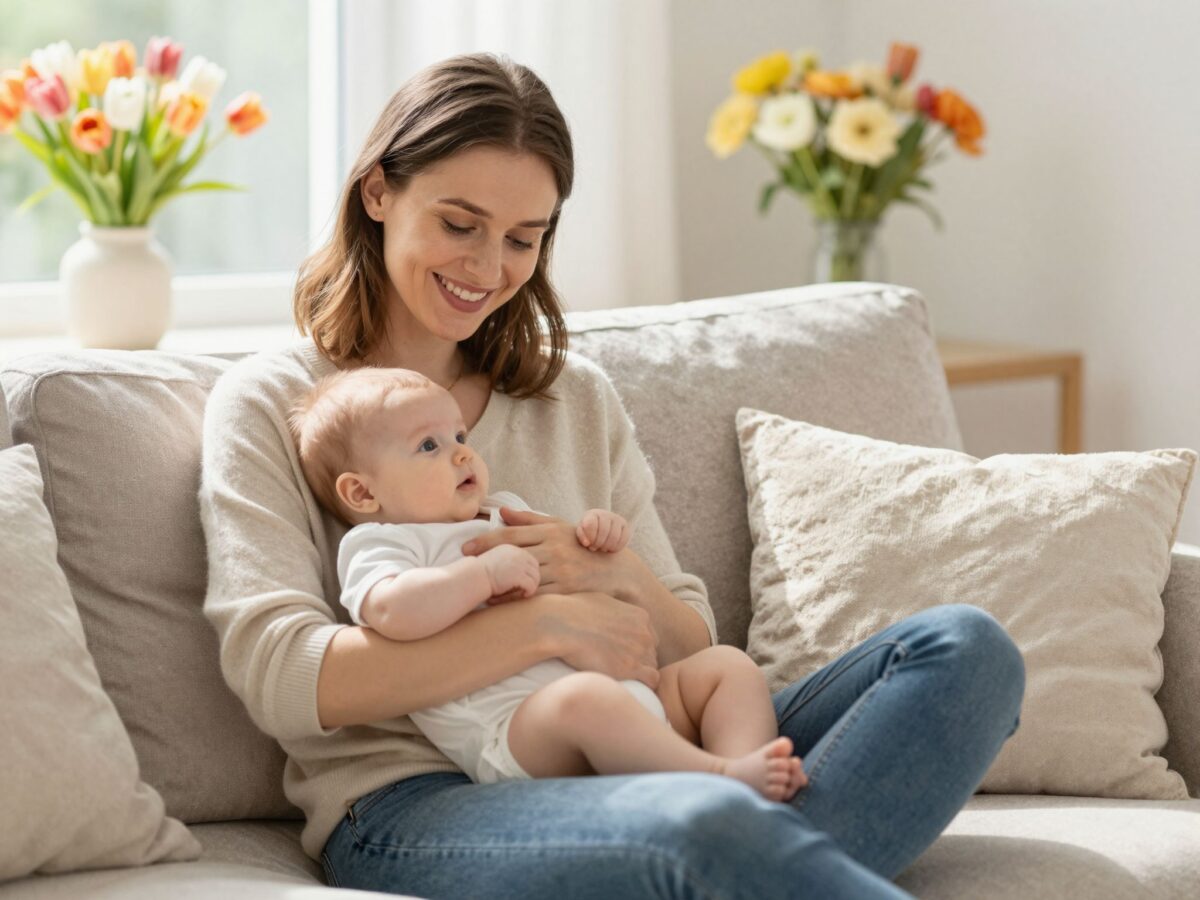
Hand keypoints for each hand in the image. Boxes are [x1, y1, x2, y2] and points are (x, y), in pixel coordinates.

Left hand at [463, 507, 632, 597]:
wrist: (618, 573)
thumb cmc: (584, 548)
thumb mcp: (560, 527)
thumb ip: (530, 520)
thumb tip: (502, 512)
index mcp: (552, 532)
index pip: (512, 535)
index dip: (485, 541)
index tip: (466, 548)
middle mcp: (555, 550)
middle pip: (512, 555)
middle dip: (486, 562)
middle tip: (463, 568)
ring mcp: (562, 571)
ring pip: (521, 577)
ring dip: (497, 584)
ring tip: (478, 588)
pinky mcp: (567, 591)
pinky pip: (536, 596)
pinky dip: (515, 600)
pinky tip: (500, 603)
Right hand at [478, 545, 539, 599]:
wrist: (473, 577)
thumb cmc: (480, 573)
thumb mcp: (495, 561)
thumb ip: (507, 562)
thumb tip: (516, 573)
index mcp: (512, 549)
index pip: (529, 559)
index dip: (529, 571)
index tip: (523, 580)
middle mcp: (518, 553)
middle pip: (535, 567)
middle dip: (533, 578)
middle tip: (527, 588)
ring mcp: (519, 564)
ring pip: (535, 576)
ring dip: (532, 586)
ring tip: (525, 593)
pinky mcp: (519, 575)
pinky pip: (532, 585)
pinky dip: (529, 591)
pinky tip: (524, 595)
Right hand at [541, 592, 660, 689]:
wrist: (560, 625)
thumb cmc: (572, 612)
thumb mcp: (601, 601)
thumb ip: (614, 611)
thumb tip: (609, 615)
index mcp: (640, 616)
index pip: (649, 637)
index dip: (637, 647)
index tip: (622, 654)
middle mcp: (644, 633)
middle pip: (651, 652)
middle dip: (639, 660)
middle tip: (619, 668)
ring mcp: (639, 651)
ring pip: (652, 667)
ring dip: (640, 673)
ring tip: (622, 679)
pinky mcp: (630, 668)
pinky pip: (652, 680)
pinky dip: (644, 685)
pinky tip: (629, 686)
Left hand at [576, 509, 629, 553]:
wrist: (600, 528)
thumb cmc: (588, 532)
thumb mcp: (581, 533)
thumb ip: (581, 536)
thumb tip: (587, 543)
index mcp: (592, 514)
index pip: (591, 525)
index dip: (590, 538)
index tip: (587, 544)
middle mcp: (606, 514)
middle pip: (604, 531)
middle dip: (598, 544)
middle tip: (594, 548)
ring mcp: (617, 519)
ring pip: (614, 537)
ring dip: (607, 547)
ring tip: (602, 548)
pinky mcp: (625, 526)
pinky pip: (624, 539)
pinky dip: (616, 547)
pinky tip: (610, 548)